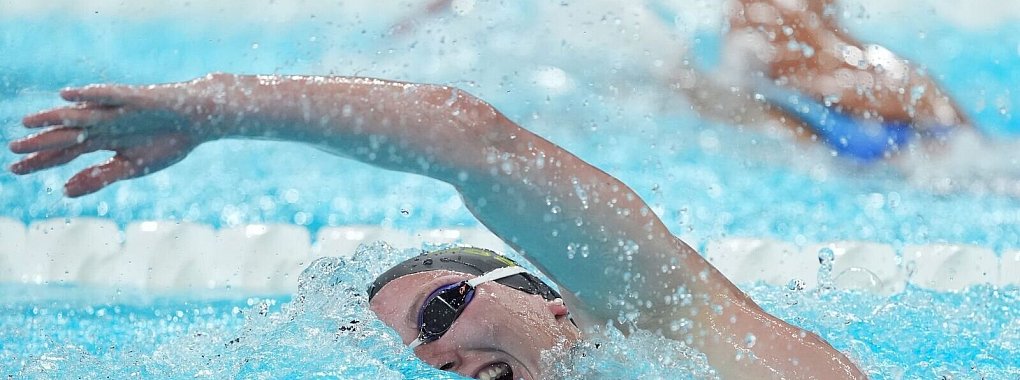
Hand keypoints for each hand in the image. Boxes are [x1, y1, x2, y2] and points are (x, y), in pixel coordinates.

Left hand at [9, 76, 229, 196]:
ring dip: (55, 118)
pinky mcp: (134, 98)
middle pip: (67, 134)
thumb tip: (64, 191)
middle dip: (40, 142)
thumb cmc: (168, 142)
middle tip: (13, 149)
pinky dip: (87, 95)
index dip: (41, 161)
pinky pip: (107, 95)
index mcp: (103, 141)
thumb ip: (99, 178)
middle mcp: (103, 124)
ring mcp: (117, 110)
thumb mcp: (132, 168)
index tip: (15, 170)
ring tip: (29, 122)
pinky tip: (67, 95)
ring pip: (80, 115)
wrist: (198, 121)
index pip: (65, 152)